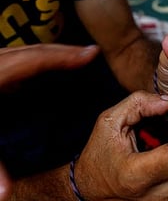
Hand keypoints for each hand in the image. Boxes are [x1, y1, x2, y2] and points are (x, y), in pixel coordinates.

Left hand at [0, 43, 99, 199]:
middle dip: (63, 51)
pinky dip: (33, 61)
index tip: (90, 54)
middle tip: (90, 53)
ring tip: (72, 58)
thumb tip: (6, 193)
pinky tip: (40, 71)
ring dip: (49, 54)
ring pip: (21, 52)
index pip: (33, 61)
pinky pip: (13, 61)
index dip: (64, 56)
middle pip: (31, 51)